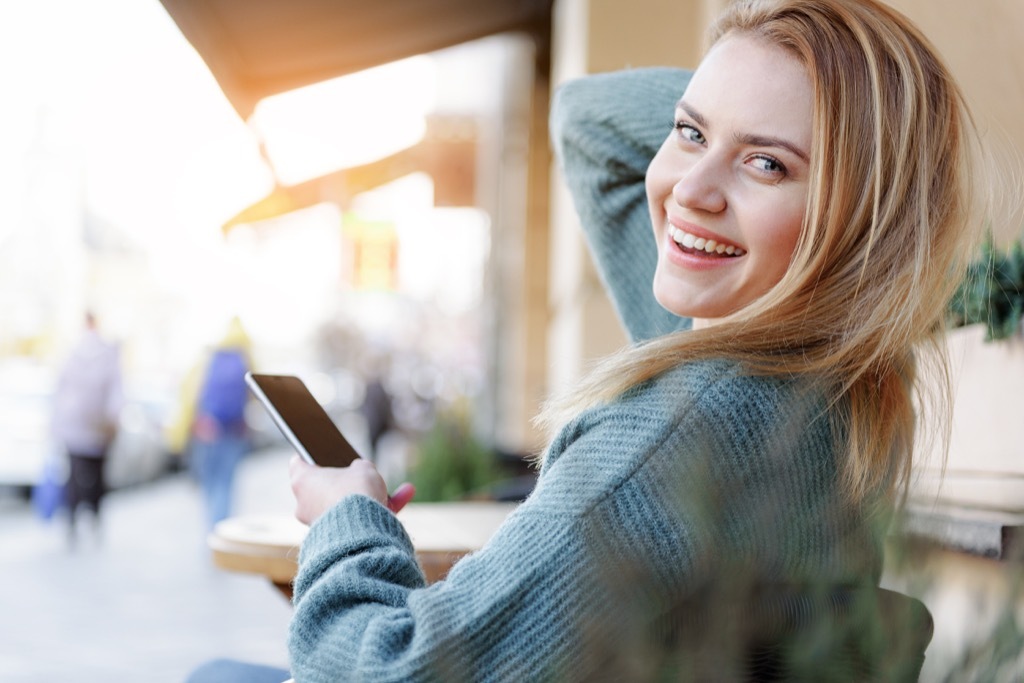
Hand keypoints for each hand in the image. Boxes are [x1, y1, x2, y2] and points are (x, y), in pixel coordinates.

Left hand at [289, 456, 415, 524]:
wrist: (361, 531)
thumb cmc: (355, 492)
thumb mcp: (364, 469)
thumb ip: (360, 468)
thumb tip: (360, 473)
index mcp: (302, 480)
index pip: (300, 463)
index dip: (312, 455)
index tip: (324, 453)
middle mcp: (304, 503)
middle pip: (325, 486)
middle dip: (348, 482)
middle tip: (364, 475)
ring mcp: (318, 523)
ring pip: (345, 506)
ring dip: (370, 498)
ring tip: (401, 491)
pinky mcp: (333, 538)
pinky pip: (355, 521)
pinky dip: (376, 513)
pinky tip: (403, 501)